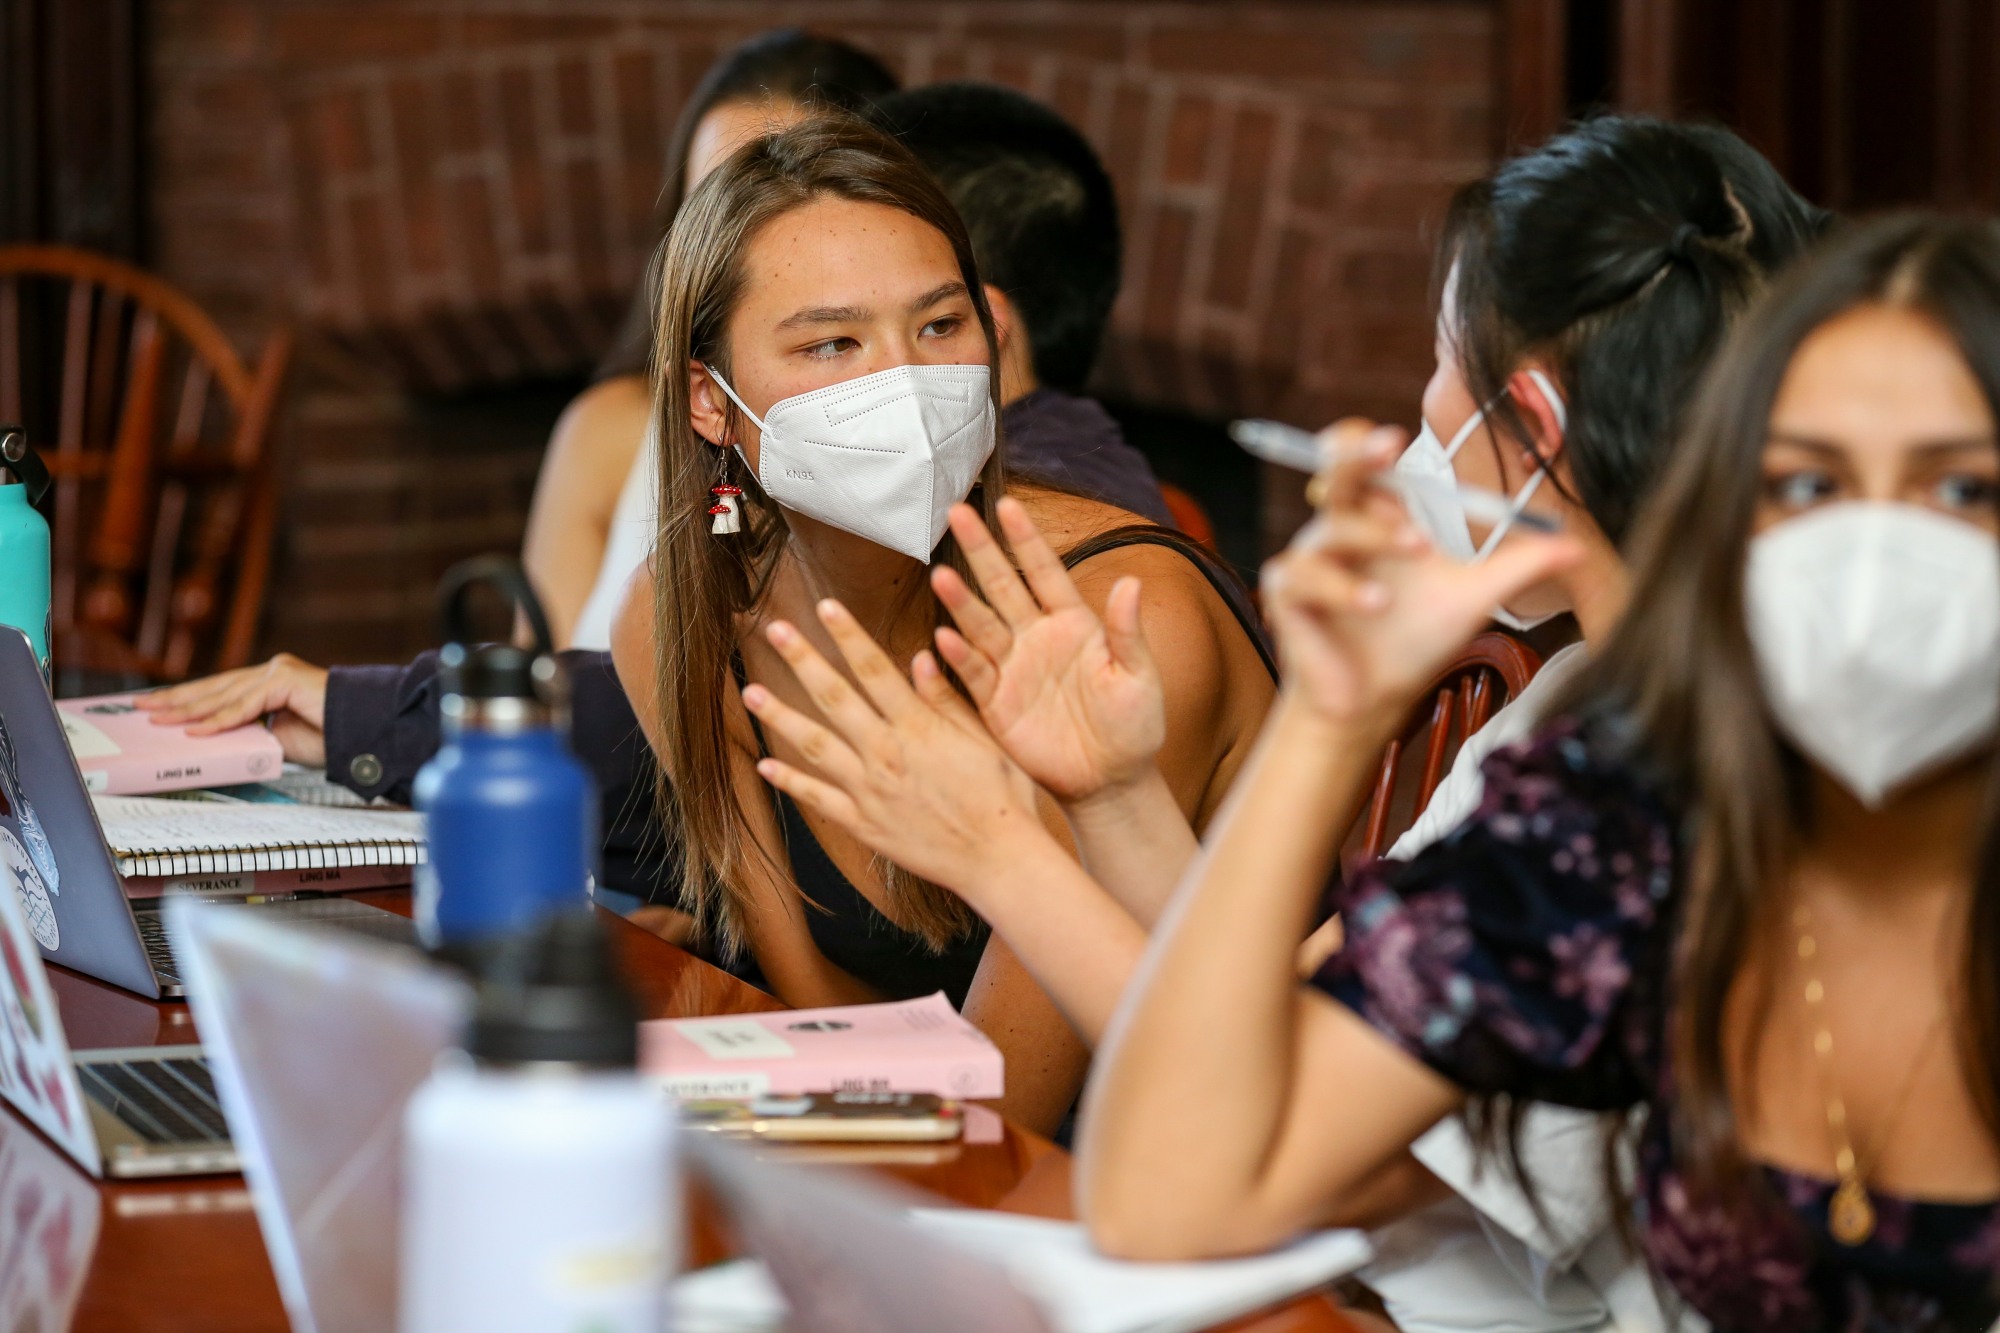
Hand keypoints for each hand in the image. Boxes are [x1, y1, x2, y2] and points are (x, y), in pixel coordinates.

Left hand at [135, 653, 328, 766]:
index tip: (160, 708)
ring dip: (188, 709)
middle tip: (143, 707)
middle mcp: (272, 671)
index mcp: (271, 683)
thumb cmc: (330, 738)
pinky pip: (243, 705)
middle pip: (214, 686)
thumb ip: (249, 734)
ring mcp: (278, 671)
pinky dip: (218, 720)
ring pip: (223, 694)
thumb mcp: (277, 739)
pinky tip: (195, 730)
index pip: (221, 691)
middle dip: (176, 698)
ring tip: (159, 718)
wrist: (364, 734)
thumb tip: (216, 743)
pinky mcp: (284, 680)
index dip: (189, 700)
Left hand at [743, 600, 1051, 902]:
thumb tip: (921, 657)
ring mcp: (870, 790)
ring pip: (816, 745)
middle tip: (775, 631)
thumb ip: (947, 699)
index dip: (848, 634)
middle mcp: (886, 754)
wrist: (999, 859)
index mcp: (918, 727)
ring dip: (780, 717)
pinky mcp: (864, 824)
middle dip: (803, 660)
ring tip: (750, 692)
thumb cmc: (1004, 797)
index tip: (825, 605)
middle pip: (835, 698)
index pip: (874, 669)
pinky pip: (820, 799)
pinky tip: (766, 765)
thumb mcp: (985, 738)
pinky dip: (791, 782)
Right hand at [929, 498, 1163, 803]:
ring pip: (981, 625)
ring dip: (961, 602)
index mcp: (1074, 623)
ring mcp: (1013, 668)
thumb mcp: (1139, 677)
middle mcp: (1037, 637)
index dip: (1026, 539)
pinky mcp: (996, 704)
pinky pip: (974, 676)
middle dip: (981, 550)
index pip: (1046, 571)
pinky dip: (959, 659)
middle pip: (1003, 585)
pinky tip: (943, 640)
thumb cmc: (1133, 727)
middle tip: (957, 512)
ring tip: (941, 575)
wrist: (1110, 781)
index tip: (1006, 505)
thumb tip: (1132, 581)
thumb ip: (1128, 632)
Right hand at [1263, 421, 1582, 725]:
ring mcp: (1310, 560)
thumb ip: (1520, 566)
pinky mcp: (1288, 596)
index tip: (1396, 438)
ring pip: (1331, 528)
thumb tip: (1578, 544)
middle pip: (1334, 472)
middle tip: (1387, 449)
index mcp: (1379, 519)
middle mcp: (1339, 531)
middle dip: (1356, 456)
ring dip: (1373, 536)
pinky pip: (1306, 576)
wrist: (1374, 702)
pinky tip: (1374, 605)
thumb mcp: (1474, 597)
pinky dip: (1343, 588)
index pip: (1363, 461)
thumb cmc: (1414, 644)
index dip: (1369, 444)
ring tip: (1414, 555)